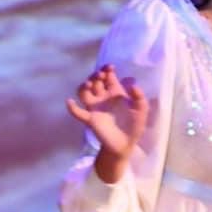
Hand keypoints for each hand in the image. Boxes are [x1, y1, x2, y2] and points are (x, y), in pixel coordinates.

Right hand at [66, 64, 148, 180]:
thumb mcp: (142, 110)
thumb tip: (132, 84)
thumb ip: (139, 97)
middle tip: (100, 75)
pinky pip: (78, 113)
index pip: (108, 77)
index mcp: (115, 93)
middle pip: (95, 82)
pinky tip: (70, 102)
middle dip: (96, 75)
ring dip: (84, 86)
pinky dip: (72, 108)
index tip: (109, 67)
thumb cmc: (134, 125)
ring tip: (88, 84)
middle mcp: (103, 98)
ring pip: (84, 93)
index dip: (107, 70)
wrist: (126, 144)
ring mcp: (95, 108)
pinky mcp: (90, 119)